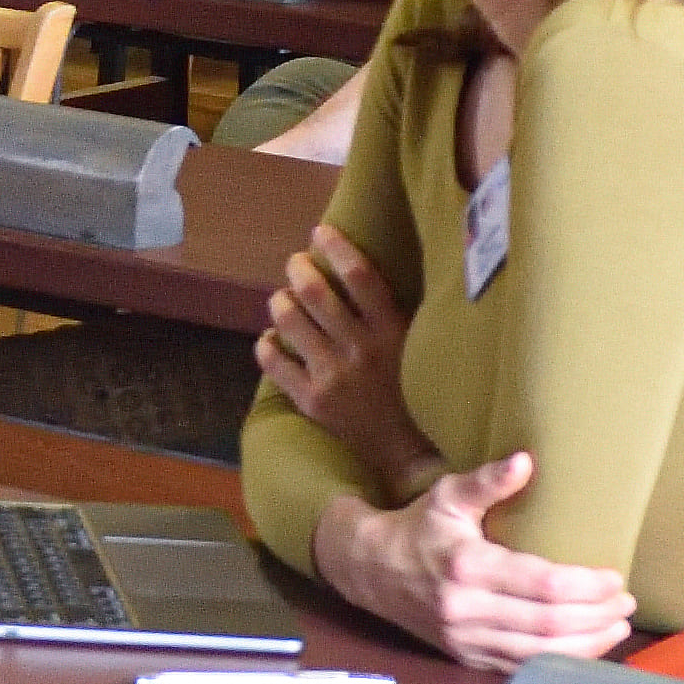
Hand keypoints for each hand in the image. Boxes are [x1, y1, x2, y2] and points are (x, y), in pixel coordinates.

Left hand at [253, 218, 409, 461]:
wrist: (408, 451)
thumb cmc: (414, 390)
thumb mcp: (416, 345)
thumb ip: (393, 311)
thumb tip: (362, 267)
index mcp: (392, 330)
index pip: (359, 275)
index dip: (335, 246)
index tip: (320, 232)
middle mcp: (360, 349)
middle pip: (314, 291)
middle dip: (298, 268)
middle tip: (296, 263)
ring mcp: (333, 375)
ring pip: (288, 320)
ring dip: (279, 301)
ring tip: (283, 299)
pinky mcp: (312, 400)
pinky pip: (273, 361)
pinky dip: (267, 343)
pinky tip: (273, 339)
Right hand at [315, 453, 637, 665]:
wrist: (369, 571)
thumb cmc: (417, 528)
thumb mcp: (446, 496)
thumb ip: (486, 481)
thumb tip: (526, 460)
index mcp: (467, 567)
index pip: (543, 584)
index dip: (587, 585)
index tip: (615, 577)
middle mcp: (466, 609)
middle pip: (549, 622)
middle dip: (597, 615)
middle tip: (627, 603)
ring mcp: (466, 639)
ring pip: (540, 653)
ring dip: (587, 643)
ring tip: (618, 626)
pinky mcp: (467, 656)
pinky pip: (523, 668)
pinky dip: (560, 661)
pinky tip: (586, 648)